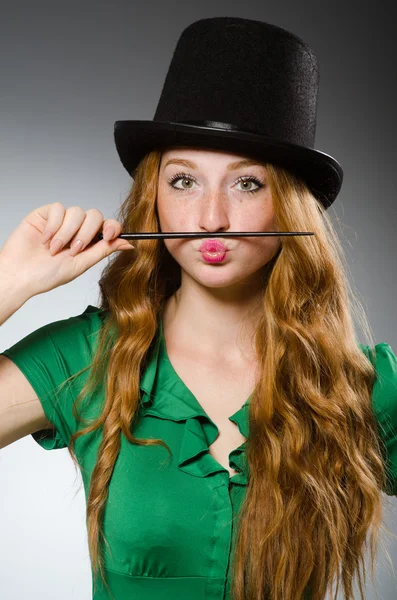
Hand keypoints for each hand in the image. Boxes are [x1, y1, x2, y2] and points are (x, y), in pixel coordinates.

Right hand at [0, 203, 134, 296]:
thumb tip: (128, 244)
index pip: (108, 226)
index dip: (112, 227)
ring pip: (76, 212)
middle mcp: (77, 229)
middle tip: (74, 250)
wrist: (20, 275)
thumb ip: (103, 251)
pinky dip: (53, 226)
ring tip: (54, 249)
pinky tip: (45, 239)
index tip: (109, 235)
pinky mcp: (46, 213)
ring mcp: (61, 220)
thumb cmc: (47, 275)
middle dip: (87, 233)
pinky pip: (58, 208)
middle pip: (95, 216)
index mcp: (89, 242)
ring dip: (67, 233)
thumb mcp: (80, 265)